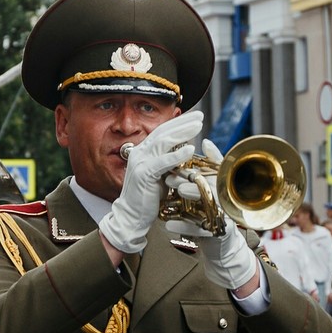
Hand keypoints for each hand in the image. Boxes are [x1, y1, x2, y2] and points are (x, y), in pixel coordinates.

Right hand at [98, 112, 201, 253]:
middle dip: (183, 122)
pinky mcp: (144, 174)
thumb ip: (167, 161)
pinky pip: (163, 161)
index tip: (195, 117)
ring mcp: (140, 162)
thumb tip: (184, 148)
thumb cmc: (147, 198)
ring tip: (199, 126)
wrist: (131, 217)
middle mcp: (140, 153)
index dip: (178, 123)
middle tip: (200, 115)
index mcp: (143, 151)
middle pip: (163, 132)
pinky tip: (190, 149)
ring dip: (183, 133)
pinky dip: (177, 155)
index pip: (162, 131)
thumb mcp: (159, 175)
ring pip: (163, 142)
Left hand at [168, 139, 259, 290]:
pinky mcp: (220, 233)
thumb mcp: (212, 185)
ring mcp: (224, 216)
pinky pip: (201, 230)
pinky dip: (183, 227)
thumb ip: (211, 164)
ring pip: (205, 207)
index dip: (194, 167)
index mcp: (223, 185)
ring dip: (187, 202)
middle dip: (189, 182)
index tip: (175, 162)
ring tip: (172, 198)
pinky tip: (168, 225)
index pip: (211, 171)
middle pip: (209, 187)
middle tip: (170, 179)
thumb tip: (206, 141)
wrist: (221, 241)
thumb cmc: (214, 208)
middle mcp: (226, 199)